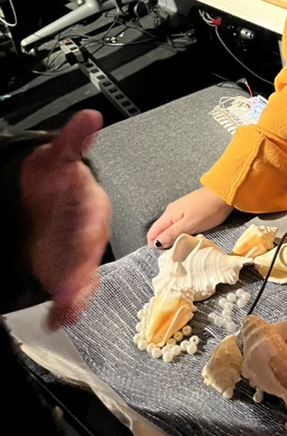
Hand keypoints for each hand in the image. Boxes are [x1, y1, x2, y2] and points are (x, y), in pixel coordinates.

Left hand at [20, 109, 110, 328]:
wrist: (44, 201)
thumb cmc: (54, 180)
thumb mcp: (57, 157)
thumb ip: (73, 140)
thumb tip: (89, 117)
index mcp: (93, 203)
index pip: (94, 217)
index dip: (88, 232)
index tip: (84, 242)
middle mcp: (90, 231)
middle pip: (88, 252)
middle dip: (80, 271)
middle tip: (71, 288)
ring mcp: (79, 254)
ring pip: (83, 275)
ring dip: (76, 294)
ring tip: (66, 310)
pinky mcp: (68, 271)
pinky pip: (73, 290)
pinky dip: (68, 306)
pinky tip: (58, 318)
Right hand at [146, 186, 231, 248]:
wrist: (224, 193)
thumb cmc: (208, 209)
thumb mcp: (189, 224)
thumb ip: (172, 234)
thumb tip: (155, 243)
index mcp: (168, 215)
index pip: (152, 232)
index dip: (155, 245)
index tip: (164, 255)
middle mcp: (171, 211)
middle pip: (160, 230)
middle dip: (164, 243)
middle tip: (175, 253)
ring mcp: (180, 210)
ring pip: (170, 227)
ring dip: (173, 238)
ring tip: (182, 246)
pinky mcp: (189, 210)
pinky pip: (179, 224)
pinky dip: (181, 232)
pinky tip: (189, 236)